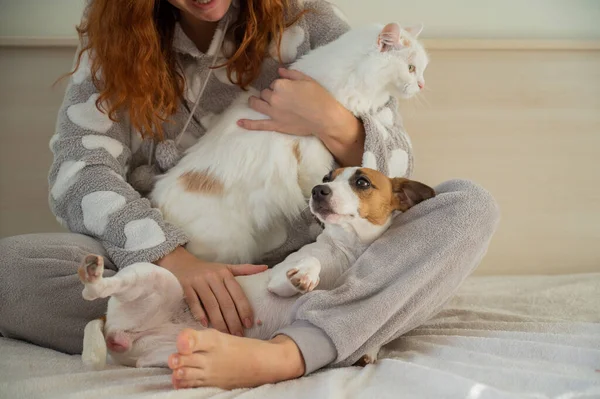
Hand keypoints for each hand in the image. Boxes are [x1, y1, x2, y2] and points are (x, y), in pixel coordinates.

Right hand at [156, 246, 267, 335]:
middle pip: (226, 302)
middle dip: (233, 320)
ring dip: (219, 322)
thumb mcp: (226, 267)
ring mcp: (199, 282)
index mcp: (225, 273)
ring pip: (211, 305)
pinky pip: (194, 303)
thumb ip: (245, 269)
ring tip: (225, 335)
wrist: (182, 263)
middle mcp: (213, 277)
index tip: (249, 324)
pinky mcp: (186, 287)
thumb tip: (266, 268)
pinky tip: (206, 325)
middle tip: (238, 335)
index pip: (237, 293)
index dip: (244, 309)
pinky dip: (200, 314)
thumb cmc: (208, 269)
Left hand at [237, 68, 364, 165]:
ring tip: (253, 101)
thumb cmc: (319, 97)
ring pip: (257, 104)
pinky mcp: (275, 125)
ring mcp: (273, 112)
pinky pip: (259, 124)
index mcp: (281, 85)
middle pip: (265, 93)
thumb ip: (291, 74)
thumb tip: (279, 70)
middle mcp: (274, 98)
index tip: (288, 89)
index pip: (274, 83)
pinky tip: (239, 122)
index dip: (281, 85)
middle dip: (270, 93)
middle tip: (281, 97)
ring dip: (254, 101)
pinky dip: (248, 124)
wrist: (325, 118)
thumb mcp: (307, 80)